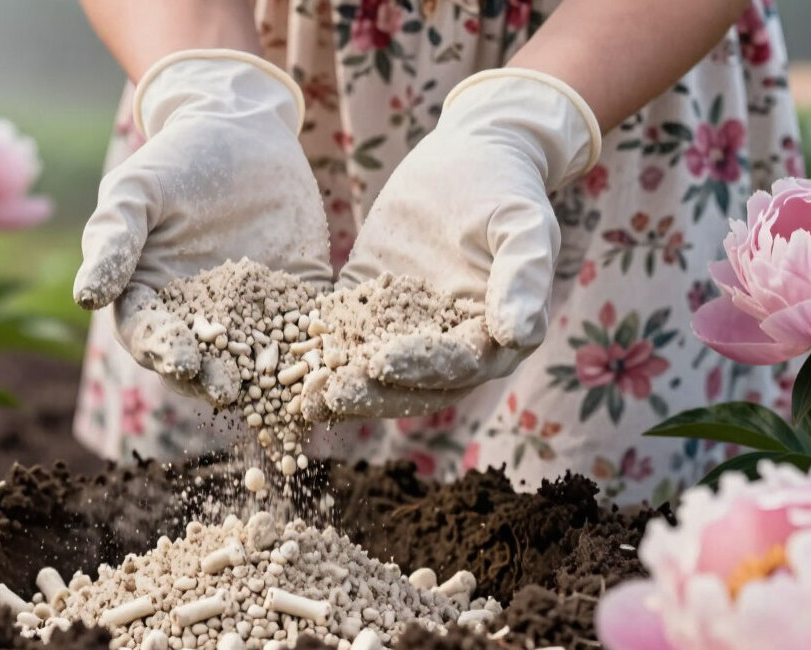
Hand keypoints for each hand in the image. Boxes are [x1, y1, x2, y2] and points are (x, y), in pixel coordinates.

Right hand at [73, 50, 332, 405]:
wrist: (241, 128)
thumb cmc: (176, 157)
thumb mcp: (136, 190)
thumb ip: (113, 241)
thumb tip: (87, 299)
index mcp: (152, 299)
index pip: (151, 336)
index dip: (163, 351)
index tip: (178, 361)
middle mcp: (201, 319)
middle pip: (204, 361)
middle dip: (214, 377)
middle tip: (228, 388)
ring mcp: (253, 313)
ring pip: (258, 357)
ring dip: (268, 379)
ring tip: (277, 392)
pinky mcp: (300, 299)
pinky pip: (310, 328)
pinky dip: (321, 347)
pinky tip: (332, 359)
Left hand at [303, 69, 600, 419]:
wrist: (467, 153)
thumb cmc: (504, 186)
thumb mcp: (521, 222)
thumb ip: (524, 276)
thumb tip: (519, 334)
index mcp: (494, 335)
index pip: (458, 363)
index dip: (422, 366)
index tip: (383, 362)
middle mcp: (450, 344)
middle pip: (413, 383)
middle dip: (373, 391)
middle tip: (334, 394)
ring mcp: (406, 329)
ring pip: (374, 371)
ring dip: (341, 383)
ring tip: (304, 394)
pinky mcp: (367, 307)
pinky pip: (342, 334)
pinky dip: (318, 350)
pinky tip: (286, 361)